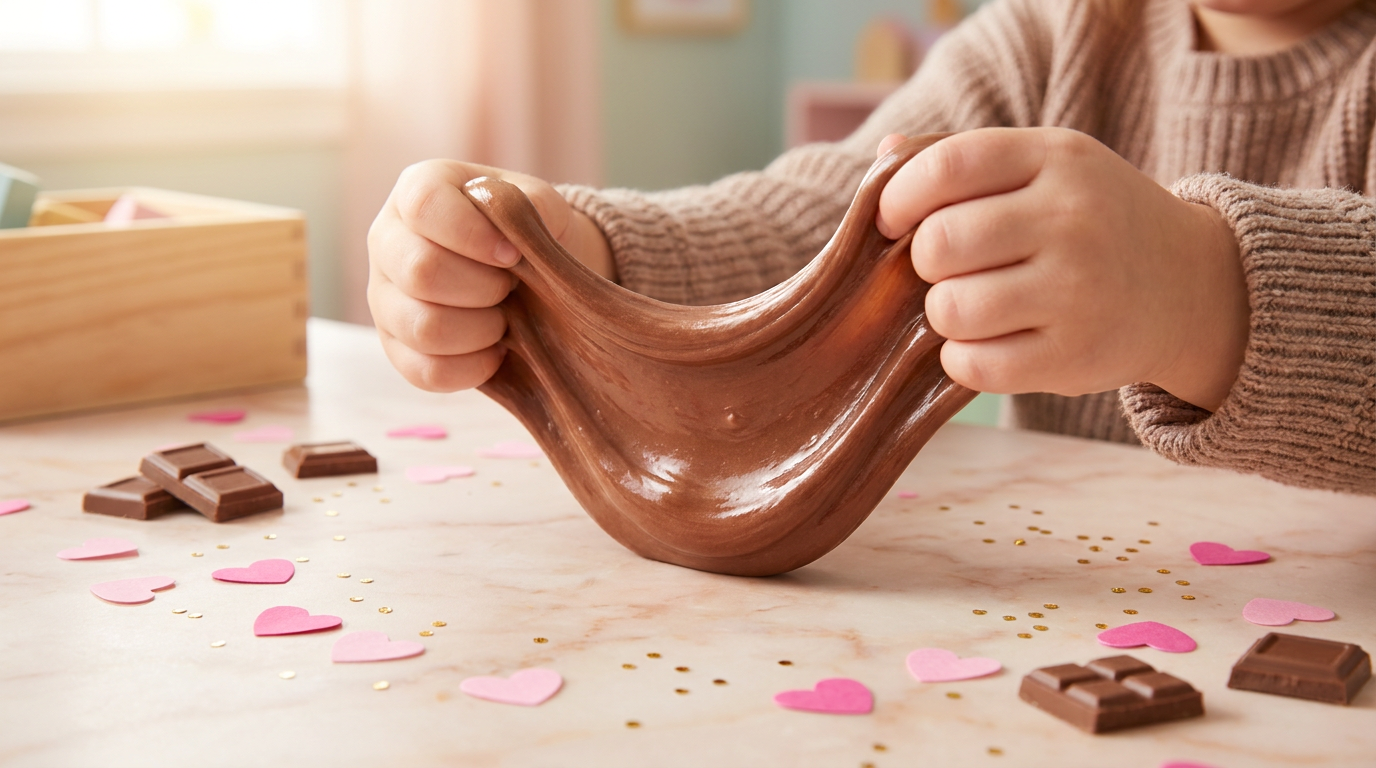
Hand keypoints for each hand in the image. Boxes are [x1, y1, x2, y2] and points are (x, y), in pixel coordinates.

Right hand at [367, 160, 612, 391]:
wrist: (527, 274)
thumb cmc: (527, 230)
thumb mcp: (540, 205)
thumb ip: (533, 204)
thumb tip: (515, 231)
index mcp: (417, 191)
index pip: (425, 205)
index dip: (473, 234)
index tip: (512, 254)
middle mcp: (387, 241)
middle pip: (421, 271)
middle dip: (484, 288)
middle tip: (511, 288)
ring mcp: (384, 298)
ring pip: (422, 327)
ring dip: (481, 329)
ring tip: (505, 319)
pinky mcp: (395, 347)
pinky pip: (425, 371)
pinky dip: (472, 368)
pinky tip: (496, 351)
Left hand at [875, 127, 1247, 410]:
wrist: (1189, 286)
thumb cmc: (1089, 220)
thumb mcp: (1045, 167)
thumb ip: (963, 157)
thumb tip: (884, 157)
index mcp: (1057, 158)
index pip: (949, 166)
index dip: (900, 197)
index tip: (893, 220)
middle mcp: (1072, 219)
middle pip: (940, 243)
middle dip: (925, 262)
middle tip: (949, 269)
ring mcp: (1078, 291)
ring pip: (950, 309)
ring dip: (943, 313)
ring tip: (971, 305)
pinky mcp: (1075, 356)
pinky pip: (974, 365)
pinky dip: (963, 359)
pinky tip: (987, 342)